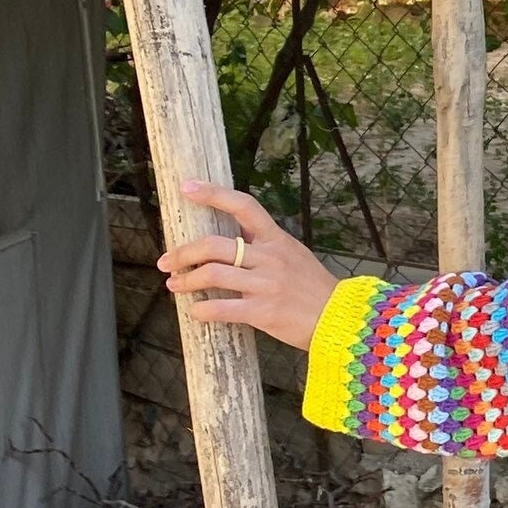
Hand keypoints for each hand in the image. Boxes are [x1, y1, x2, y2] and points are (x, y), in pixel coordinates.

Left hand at [159, 182, 338, 351]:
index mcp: (277, 239)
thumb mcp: (293, 255)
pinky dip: (200, 310)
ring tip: (175, 285)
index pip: (243, 206)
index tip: (187, 187)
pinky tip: (195, 312)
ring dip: (185, 280)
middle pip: (213, 245)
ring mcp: (266, 285)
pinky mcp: (262, 312)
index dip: (213, 194)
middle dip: (182, 253)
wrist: (341, 319)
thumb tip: (229, 239)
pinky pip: (220, 308)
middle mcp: (269, 258)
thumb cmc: (313, 288)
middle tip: (166, 262)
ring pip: (211, 274)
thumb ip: (263, 245)